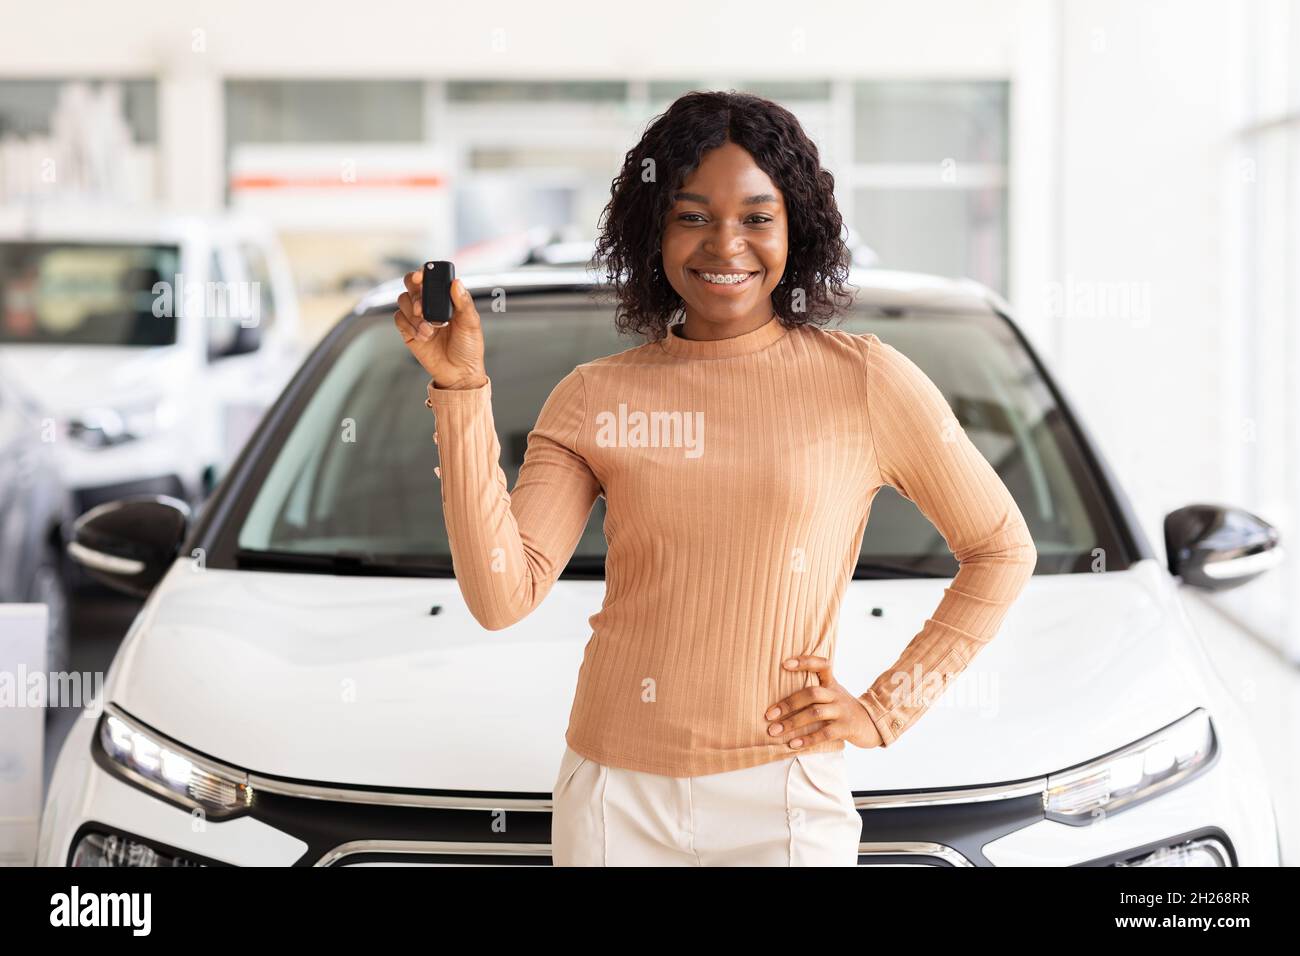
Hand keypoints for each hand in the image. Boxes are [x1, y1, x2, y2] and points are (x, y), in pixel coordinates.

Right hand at [394, 272, 487, 388]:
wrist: (459, 373)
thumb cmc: (468, 347)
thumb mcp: (471, 323)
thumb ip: (464, 303)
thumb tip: (456, 283)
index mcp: (445, 298)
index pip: (429, 277)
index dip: (422, 272)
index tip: (420, 276)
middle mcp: (429, 304)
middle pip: (410, 285)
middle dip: (414, 294)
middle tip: (421, 308)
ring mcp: (417, 317)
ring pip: (402, 301)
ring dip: (413, 314)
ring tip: (429, 330)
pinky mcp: (408, 331)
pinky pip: (399, 319)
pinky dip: (409, 326)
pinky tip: (423, 336)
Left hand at [763, 655, 883, 749]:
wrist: (873, 724)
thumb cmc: (843, 709)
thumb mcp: (832, 695)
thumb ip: (814, 692)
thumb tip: (780, 700)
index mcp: (832, 684)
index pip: (822, 665)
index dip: (805, 662)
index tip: (785, 664)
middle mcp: (837, 694)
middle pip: (811, 693)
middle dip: (788, 704)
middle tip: (769, 715)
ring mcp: (842, 711)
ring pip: (815, 713)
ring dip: (792, 723)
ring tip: (774, 731)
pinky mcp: (847, 728)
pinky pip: (825, 733)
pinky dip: (807, 739)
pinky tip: (793, 744)